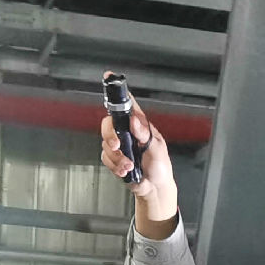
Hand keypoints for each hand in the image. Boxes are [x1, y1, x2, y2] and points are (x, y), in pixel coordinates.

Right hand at [98, 81, 180, 236]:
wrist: (154, 187)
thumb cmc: (160, 165)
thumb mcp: (157, 148)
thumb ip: (145, 134)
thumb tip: (135, 120)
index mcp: (139, 125)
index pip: (128, 104)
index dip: (118, 91)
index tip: (109, 77)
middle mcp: (127, 132)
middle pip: (108, 123)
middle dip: (110, 135)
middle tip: (117, 146)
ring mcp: (119, 145)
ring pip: (105, 144)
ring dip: (117, 158)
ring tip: (130, 166)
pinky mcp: (114, 158)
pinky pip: (105, 158)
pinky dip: (115, 166)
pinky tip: (126, 170)